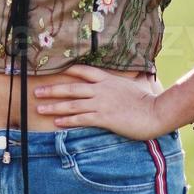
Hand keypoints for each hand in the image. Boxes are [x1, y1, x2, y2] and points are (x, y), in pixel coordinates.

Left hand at [34, 64, 171, 139]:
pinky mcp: (104, 118)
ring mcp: (101, 104)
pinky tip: (57, 122)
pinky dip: (68, 120)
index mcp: (107, 80)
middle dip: (52, 90)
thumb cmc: (146, 101)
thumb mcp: (129, 87)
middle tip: (37, 92)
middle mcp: (101, 90)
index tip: (55, 71)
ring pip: (72, 104)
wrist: (156, 112)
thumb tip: (112, 85)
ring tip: (40, 109)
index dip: (68, 71)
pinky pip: (81, 118)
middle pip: (71, 88)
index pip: (84, 71)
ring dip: (54, 107)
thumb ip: (116, 85)